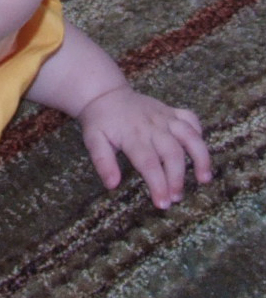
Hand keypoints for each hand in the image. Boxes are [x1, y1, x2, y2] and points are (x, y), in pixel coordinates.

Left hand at [77, 86, 212, 207]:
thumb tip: (112, 185)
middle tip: (176, 198)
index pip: (149, 163)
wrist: (104, 94)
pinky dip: (199, 133)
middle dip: (177, 178)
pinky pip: (191, 119)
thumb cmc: (99, 121)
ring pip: (189, 136)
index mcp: (132, 135)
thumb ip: (102, 162)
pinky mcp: (172, 111)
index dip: (158, 185)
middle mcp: (153, 125)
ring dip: (200, 157)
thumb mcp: (93, 140)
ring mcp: (165, 117)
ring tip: (204, 179)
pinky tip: (200, 151)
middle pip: (172, 154)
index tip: (162, 203)